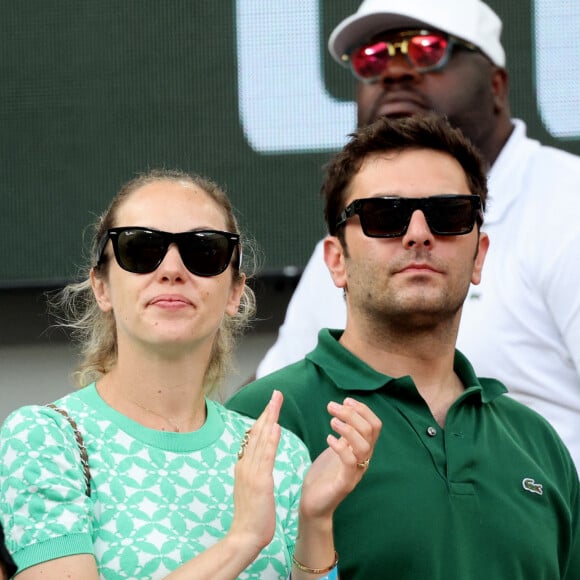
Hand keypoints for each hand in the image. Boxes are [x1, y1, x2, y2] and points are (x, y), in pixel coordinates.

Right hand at [228, 390, 282, 555]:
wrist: (245, 537)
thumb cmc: (252, 516)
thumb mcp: (252, 488)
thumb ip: (255, 471)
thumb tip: (260, 459)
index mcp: (244, 466)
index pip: (254, 436)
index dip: (263, 418)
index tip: (271, 404)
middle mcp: (245, 464)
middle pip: (257, 432)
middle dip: (268, 411)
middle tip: (276, 393)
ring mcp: (251, 472)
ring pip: (261, 439)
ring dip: (270, 418)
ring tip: (277, 401)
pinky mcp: (260, 481)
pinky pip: (266, 456)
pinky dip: (271, 440)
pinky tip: (276, 426)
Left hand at [300, 397, 381, 519]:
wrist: (314, 504)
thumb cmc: (324, 474)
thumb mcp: (336, 448)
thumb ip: (344, 433)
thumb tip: (344, 409)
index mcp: (362, 450)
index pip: (375, 425)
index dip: (363, 410)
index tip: (346, 400)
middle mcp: (363, 460)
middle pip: (370, 431)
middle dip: (352, 413)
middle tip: (331, 406)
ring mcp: (356, 472)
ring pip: (364, 446)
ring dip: (348, 429)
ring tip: (331, 421)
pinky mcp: (344, 483)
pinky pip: (350, 463)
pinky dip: (340, 447)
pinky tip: (328, 439)